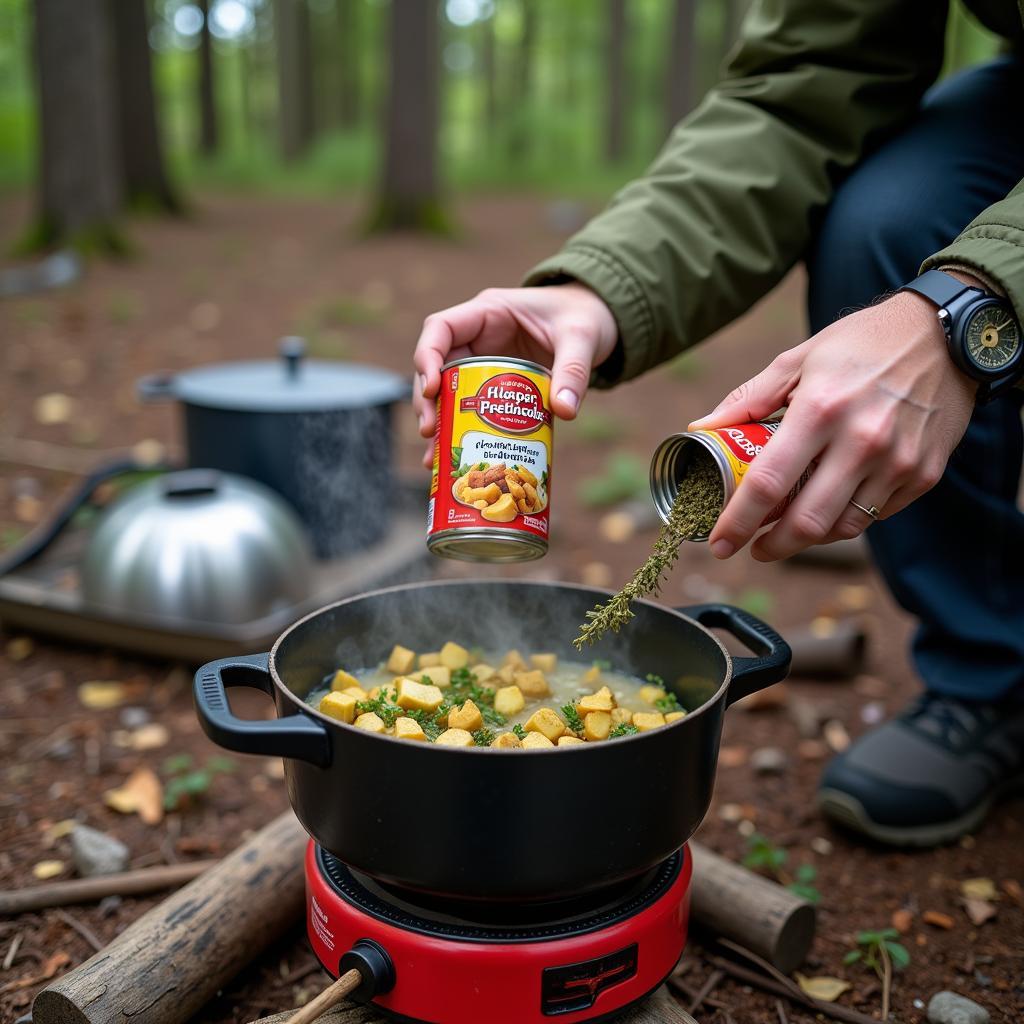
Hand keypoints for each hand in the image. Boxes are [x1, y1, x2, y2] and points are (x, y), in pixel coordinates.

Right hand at [413, 283, 618, 465]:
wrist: (599, 323)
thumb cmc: (585, 317)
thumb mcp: (583, 337)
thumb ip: (574, 369)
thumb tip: (564, 410)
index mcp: (489, 312)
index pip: (441, 327)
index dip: (427, 356)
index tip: (432, 389)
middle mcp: (477, 337)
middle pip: (436, 367)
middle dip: (427, 401)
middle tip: (430, 432)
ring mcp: (482, 363)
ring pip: (446, 392)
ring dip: (437, 423)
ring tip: (434, 456)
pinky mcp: (493, 387)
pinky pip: (469, 409)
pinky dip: (459, 433)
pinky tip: (452, 459)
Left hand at [689, 289, 977, 560]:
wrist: (947, 334)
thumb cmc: (862, 343)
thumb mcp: (799, 359)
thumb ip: (749, 398)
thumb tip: (703, 427)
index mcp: (820, 410)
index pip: (768, 484)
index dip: (738, 522)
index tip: (720, 542)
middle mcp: (862, 442)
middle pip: (806, 522)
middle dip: (772, 546)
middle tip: (754, 548)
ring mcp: (897, 462)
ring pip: (843, 527)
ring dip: (808, 539)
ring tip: (788, 530)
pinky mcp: (923, 474)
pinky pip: (875, 515)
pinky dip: (845, 521)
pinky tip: (828, 509)